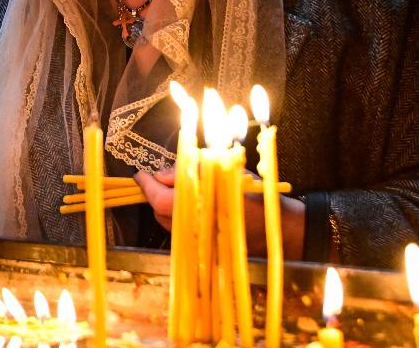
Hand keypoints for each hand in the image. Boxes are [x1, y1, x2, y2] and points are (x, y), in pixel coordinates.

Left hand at [134, 168, 306, 260]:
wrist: (278, 227)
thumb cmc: (253, 194)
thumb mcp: (223, 171)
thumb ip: (189, 170)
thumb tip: (163, 174)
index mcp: (198, 208)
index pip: (159, 199)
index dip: (147, 186)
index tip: (140, 174)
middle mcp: (193, 228)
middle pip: (159, 212)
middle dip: (154, 194)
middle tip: (156, 179)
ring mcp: (198, 241)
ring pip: (168, 224)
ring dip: (164, 207)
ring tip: (172, 190)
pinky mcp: (204, 248)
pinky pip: (181, 231)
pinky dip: (178, 217)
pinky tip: (187, 206)